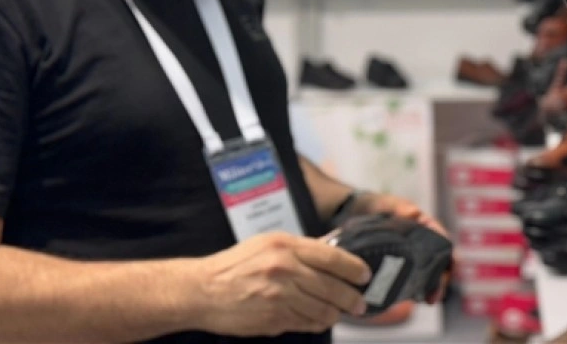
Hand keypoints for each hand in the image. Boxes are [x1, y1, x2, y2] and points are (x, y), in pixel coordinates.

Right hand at [185, 231, 371, 336]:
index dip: (354, 268)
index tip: (364, 275)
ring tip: (340, 312)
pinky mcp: (273, 319)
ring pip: (322, 309)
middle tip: (360, 303)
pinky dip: (316, 323)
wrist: (201, 290)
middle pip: (332, 287)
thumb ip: (300, 249)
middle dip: (352, 298)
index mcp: (286, 247)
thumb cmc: (234, 265)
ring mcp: (280, 297)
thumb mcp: (268, 243)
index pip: (332, 257)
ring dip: (336, 313)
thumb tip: (332, 255)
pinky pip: (306, 323)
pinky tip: (319, 320)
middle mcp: (285, 270)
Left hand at [350, 192, 451, 304]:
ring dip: (431, 288)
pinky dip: (415, 291)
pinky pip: (412, 282)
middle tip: (435, 294)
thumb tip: (414, 213)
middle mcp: (422, 243)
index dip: (449, 253)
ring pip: (428, 275)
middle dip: (441, 279)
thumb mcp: (385, 204)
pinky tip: (410, 301)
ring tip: (428, 301)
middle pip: (440, 262)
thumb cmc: (375, 206)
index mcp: (424, 225)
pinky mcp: (400, 269)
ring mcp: (412, 257)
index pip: (443, 239)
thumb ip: (398, 207)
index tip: (451, 264)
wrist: (353, 216)